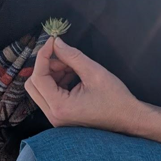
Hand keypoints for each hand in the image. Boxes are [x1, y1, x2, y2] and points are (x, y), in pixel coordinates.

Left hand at [25, 36, 143, 133]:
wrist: (128, 118)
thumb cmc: (115, 98)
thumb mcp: (94, 72)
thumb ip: (72, 56)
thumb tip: (56, 43)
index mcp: (60, 107)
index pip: (38, 78)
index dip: (43, 56)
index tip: (52, 42)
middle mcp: (53, 115)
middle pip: (33, 85)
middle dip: (46, 67)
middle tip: (64, 58)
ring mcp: (55, 118)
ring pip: (40, 89)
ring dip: (52, 73)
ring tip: (73, 67)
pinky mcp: (60, 116)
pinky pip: (48, 95)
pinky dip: (56, 82)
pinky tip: (73, 76)